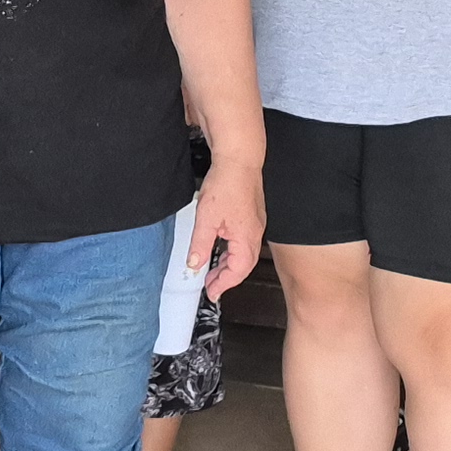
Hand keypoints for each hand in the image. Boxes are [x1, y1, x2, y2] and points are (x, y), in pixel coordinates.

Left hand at [190, 153, 265, 298]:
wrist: (239, 159)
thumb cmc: (227, 183)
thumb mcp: (206, 218)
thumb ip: (200, 245)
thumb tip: (195, 264)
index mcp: (246, 237)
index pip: (238, 271)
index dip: (223, 284)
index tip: (211, 292)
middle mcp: (255, 233)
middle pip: (244, 265)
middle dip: (227, 278)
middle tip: (210, 285)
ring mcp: (256, 224)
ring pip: (245, 254)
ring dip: (229, 264)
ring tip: (212, 269)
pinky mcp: (252, 215)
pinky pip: (245, 242)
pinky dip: (233, 251)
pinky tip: (221, 247)